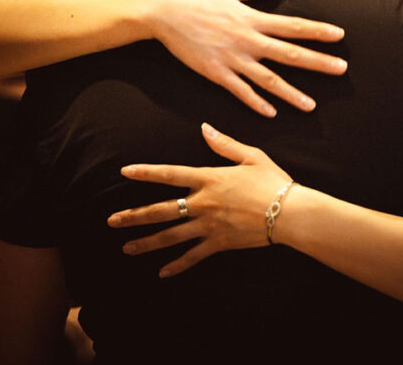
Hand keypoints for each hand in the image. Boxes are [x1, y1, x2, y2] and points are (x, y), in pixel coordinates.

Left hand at [108, 123, 292, 276]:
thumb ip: (224, 143)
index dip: (146, 172)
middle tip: (111, 220)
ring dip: (146, 242)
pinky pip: (193, 257)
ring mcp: (210, 226)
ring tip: (126, 248)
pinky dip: (177, 266)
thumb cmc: (273, 181)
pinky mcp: (219, 243)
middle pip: (161, 210)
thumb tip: (205, 128)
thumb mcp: (251, 156)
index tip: (125, 172)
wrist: (291, 213)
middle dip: (134, 215)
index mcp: (210, 178)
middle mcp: (204, 203)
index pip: (170, 174)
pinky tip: (162, 273)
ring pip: (171, 236)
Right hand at [148, 0, 346, 116]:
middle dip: (318, 62)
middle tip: (342, 69)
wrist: (163, 14)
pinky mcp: (216, 73)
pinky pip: (241, 91)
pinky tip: (272, 113)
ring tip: (311, 105)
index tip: (339, 35)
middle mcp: (247, 40)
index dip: (318, 31)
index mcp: (252, 18)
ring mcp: (232, 59)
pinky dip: (256, 103)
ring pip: (269, 80)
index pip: (293, 26)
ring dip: (291, 93)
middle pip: (290, 54)